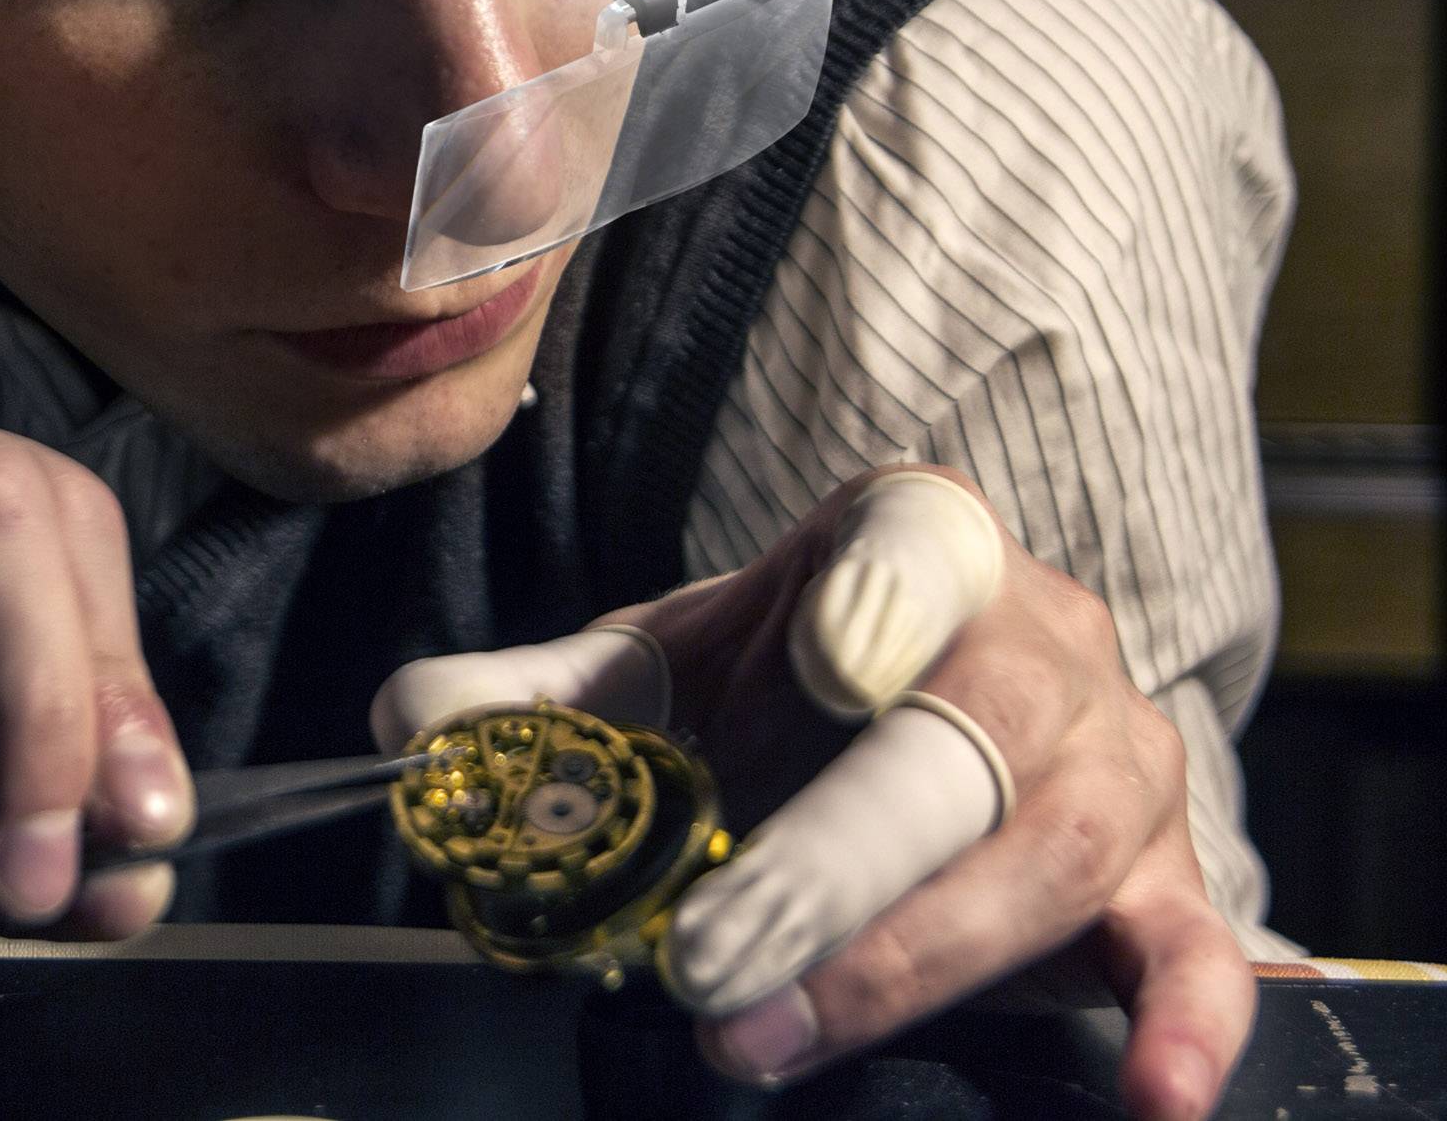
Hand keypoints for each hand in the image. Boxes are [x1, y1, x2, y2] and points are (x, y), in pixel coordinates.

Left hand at [372, 465, 1253, 1120]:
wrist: (936, 706)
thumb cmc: (792, 680)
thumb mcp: (670, 668)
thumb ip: (545, 694)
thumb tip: (410, 722)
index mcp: (923, 541)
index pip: (915, 546)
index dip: (876, 597)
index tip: (820, 655)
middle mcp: (1043, 636)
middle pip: (958, 743)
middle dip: (827, 861)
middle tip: (707, 954)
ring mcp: (1120, 761)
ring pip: (1040, 859)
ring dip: (901, 963)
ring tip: (760, 1034)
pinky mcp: (1168, 878)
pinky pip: (1195, 951)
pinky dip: (1183, 1025)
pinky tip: (1150, 1102)